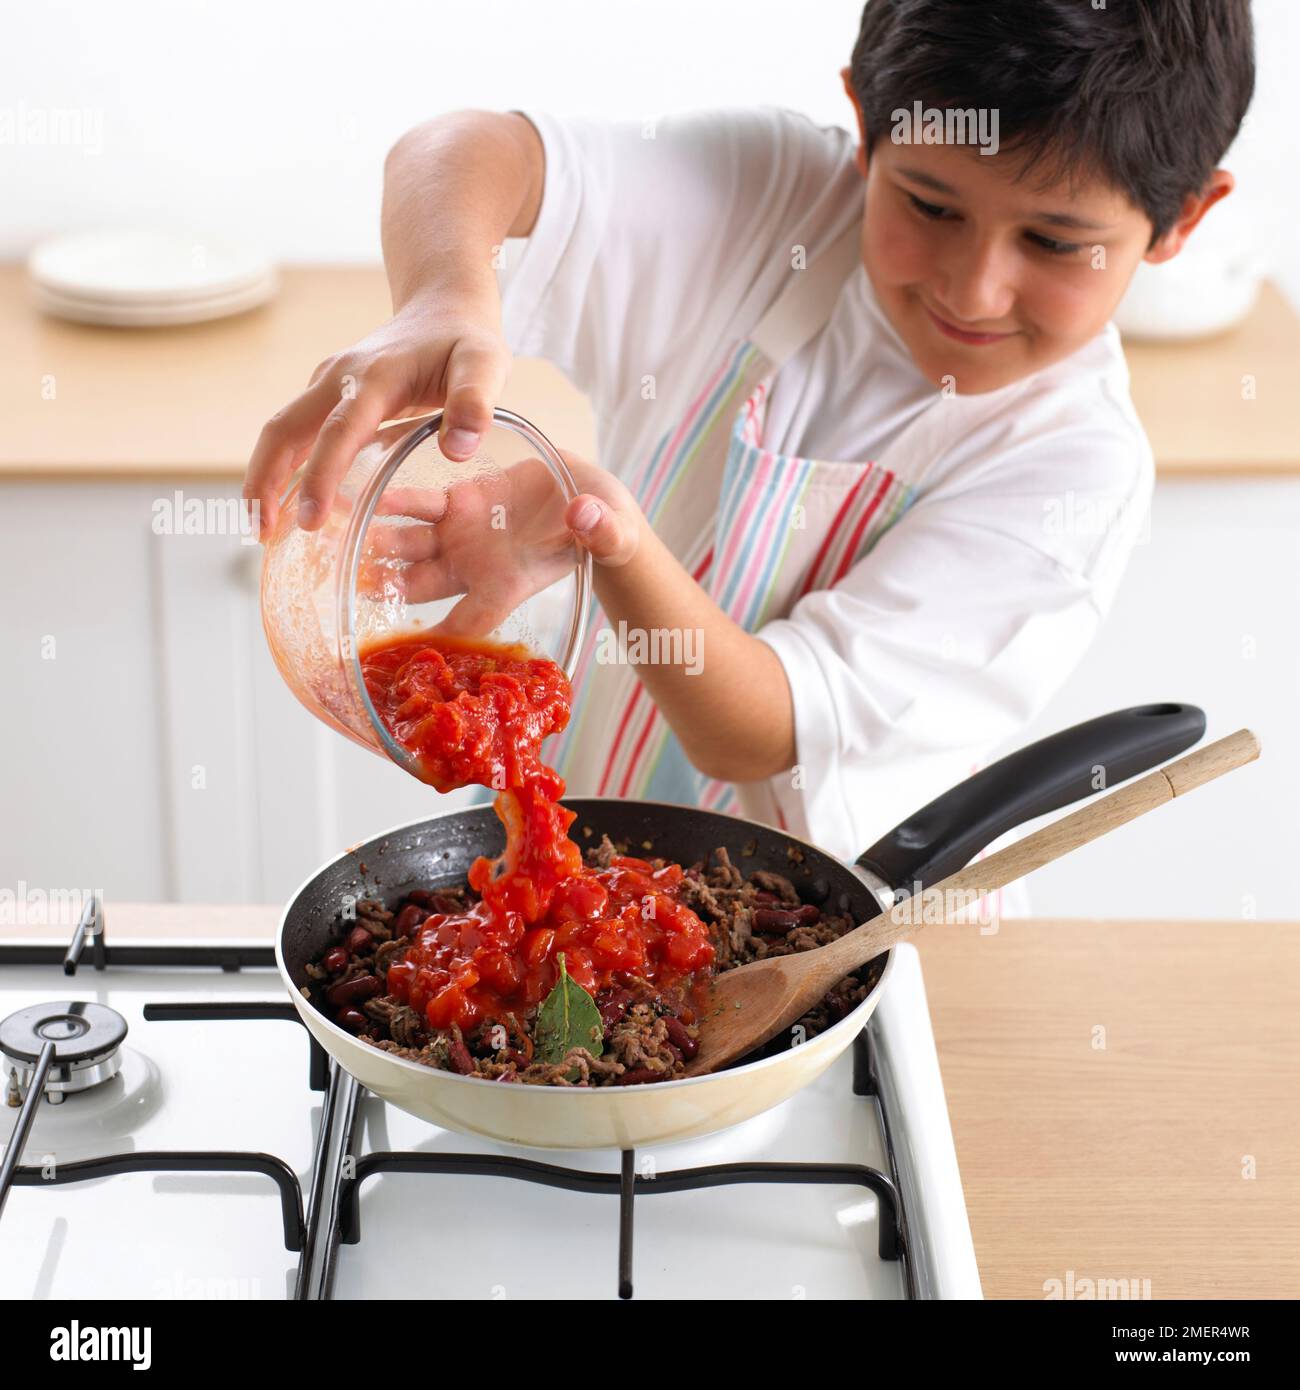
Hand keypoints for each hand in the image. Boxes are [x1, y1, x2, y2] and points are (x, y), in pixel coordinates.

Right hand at [243, 286, 509, 538]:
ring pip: (281, 430)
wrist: (443, 307)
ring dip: (264, 476)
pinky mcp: (328, 394)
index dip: (320, 475)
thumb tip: (456, 451)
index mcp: (377, 377)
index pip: (339, 431)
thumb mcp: (486, 365)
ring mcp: (328, 384)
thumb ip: (476, 403)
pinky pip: (295, 432)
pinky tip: (285, 503)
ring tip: (261, 529)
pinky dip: (282, 467)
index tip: (309, 520)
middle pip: (285, 429)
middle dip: (265, 480)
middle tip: (261, 534)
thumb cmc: (466, 341)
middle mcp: (341, 378)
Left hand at [360, 451, 643, 637]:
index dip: (441, 637)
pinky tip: (372, 498)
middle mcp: (476, 567)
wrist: (593, 498)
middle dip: (389, 589)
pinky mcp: (461, 499)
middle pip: (421, 588)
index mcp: (507, 587)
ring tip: (350, 541)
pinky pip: (420, 504)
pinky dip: (397, 503)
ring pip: (410, 546)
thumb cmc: (605, 529)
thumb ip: (601, 530)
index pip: (470, 622)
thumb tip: (586, 516)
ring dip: (381, 546)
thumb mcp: (611, 533)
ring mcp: (463, 534)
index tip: (410, 647)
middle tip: (357, 585)